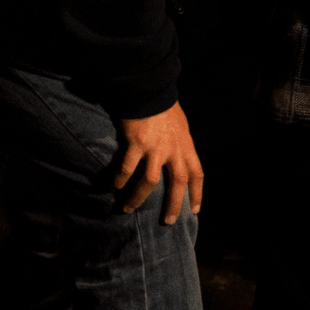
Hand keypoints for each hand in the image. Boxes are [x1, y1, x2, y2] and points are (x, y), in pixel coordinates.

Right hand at [113, 101, 204, 222]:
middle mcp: (174, 149)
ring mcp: (155, 147)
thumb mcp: (179, 125)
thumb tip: (176, 155)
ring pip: (149, 182)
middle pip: (178, 183)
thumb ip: (178, 142)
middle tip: (168, 222)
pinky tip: (112, 187)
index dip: (197, 193)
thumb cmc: (163, 105)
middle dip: (174, 205)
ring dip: (138, 198)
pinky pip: (127, 168)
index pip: (197, 173)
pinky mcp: (136, 143)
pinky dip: (119, 180)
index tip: (195, 210)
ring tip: (127, 209)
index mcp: (186, 145)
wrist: (148, 87)